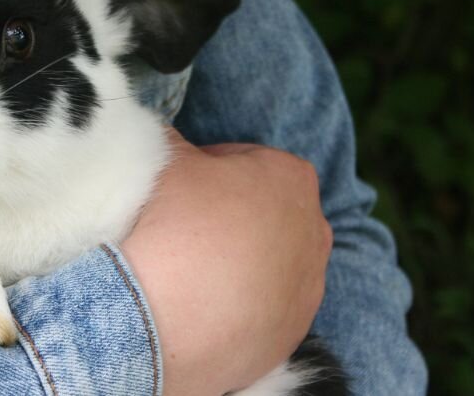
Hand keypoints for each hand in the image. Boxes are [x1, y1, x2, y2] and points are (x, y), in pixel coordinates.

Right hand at [121, 129, 332, 394]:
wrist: (159, 317)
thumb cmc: (172, 225)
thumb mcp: (166, 159)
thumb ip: (173, 139)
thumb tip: (169, 137)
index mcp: (291, 177)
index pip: (249, 161)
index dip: (211, 167)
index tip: (182, 183)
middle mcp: (314, 232)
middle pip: (266, 213)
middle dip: (233, 216)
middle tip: (184, 225)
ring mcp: (306, 289)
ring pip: (269, 265)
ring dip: (238, 263)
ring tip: (190, 270)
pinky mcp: (291, 336)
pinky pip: (263, 312)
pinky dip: (237, 307)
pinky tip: (199, 307)